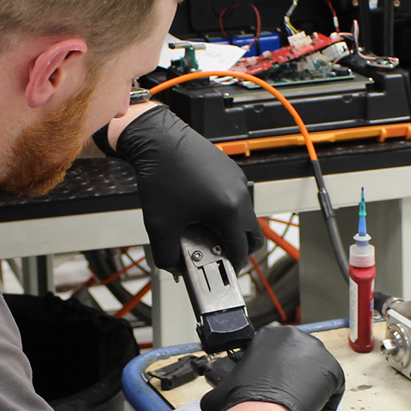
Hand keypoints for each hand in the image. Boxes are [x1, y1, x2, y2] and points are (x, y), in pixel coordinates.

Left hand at [111, 106, 261, 274]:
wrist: (157, 140)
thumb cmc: (160, 176)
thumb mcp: (160, 226)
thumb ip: (167, 256)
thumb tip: (175, 267)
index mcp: (229, 211)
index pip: (242, 250)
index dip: (232, 266)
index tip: (221, 270)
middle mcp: (239, 195)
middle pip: (253, 234)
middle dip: (239, 249)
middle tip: (219, 253)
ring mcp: (237, 181)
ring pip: (245, 215)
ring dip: (231, 228)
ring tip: (204, 230)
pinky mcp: (230, 171)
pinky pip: (236, 198)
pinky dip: (225, 210)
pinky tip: (200, 209)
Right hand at [200, 326, 345, 410]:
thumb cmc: (244, 400)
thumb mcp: (222, 389)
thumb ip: (219, 389)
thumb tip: (210, 401)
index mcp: (269, 336)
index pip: (278, 352)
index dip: (278, 373)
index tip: (277, 387)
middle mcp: (295, 338)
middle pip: (300, 359)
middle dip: (296, 380)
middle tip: (289, 400)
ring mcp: (316, 353)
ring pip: (317, 372)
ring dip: (311, 390)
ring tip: (302, 410)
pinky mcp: (332, 370)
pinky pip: (333, 388)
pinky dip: (326, 404)